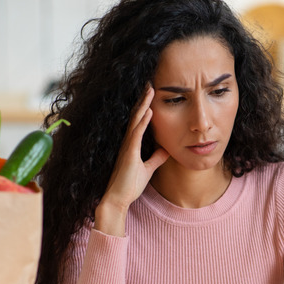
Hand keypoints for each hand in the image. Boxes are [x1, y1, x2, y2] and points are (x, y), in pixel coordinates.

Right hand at [95, 85, 169, 235]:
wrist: (117, 200)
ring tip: (150, 89)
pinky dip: (143, 122)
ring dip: (143, 104)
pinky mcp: (128, 154)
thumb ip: (156, 158)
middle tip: (150, 82)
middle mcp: (128, 142)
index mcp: (132, 144)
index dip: (145, 106)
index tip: (151, 92)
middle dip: (143, 99)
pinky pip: (136, 134)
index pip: (139, 121)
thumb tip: (166, 149)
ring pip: (136, 120)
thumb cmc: (129, 186)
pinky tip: (148, 111)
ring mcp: (127, 147)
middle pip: (136, 115)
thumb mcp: (148, 169)